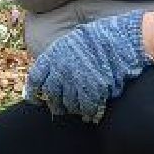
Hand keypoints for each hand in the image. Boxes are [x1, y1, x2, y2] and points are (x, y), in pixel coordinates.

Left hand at [25, 12, 150, 122]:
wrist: (120, 39)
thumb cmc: (97, 39)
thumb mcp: (69, 43)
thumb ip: (57, 60)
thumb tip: (48, 77)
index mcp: (53, 57)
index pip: (35, 79)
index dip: (33, 92)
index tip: (36, 100)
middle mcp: (61, 70)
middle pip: (51, 95)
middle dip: (55, 104)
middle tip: (60, 108)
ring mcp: (76, 81)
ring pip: (67, 104)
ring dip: (72, 108)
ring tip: (77, 109)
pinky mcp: (92, 90)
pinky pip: (86, 107)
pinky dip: (88, 112)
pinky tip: (90, 114)